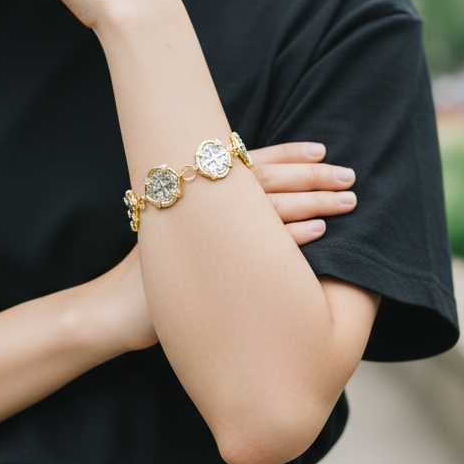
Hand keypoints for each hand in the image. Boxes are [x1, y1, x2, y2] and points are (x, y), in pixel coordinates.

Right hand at [91, 141, 354, 353]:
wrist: (115, 313)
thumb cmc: (155, 278)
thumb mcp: (183, 234)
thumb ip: (216, 214)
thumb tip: (259, 206)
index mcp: (196, 189)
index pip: (251, 161)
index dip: (289, 154)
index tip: (323, 150)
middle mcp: (201, 203)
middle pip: (267, 180)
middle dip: (312, 176)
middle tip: (349, 176)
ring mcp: (203, 231)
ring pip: (270, 207)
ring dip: (313, 202)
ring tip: (347, 202)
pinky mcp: (209, 263)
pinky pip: (262, 246)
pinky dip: (294, 236)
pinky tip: (321, 232)